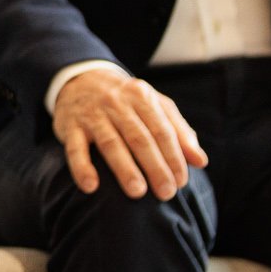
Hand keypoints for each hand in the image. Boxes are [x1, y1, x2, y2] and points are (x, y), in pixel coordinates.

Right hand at [52, 66, 208, 198]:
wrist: (80, 78)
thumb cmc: (125, 100)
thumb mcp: (154, 106)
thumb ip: (179, 132)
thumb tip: (201, 161)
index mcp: (142, 97)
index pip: (162, 130)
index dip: (173, 157)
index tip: (181, 182)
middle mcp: (116, 103)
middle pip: (139, 137)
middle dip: (155, 166)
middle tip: (166, 193)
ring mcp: (92, 114)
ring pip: (111, 142)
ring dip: (124, 168)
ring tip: (137, 191)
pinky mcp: (69, 125)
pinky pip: (75, 148)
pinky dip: (82, 167)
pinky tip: (91, 186)